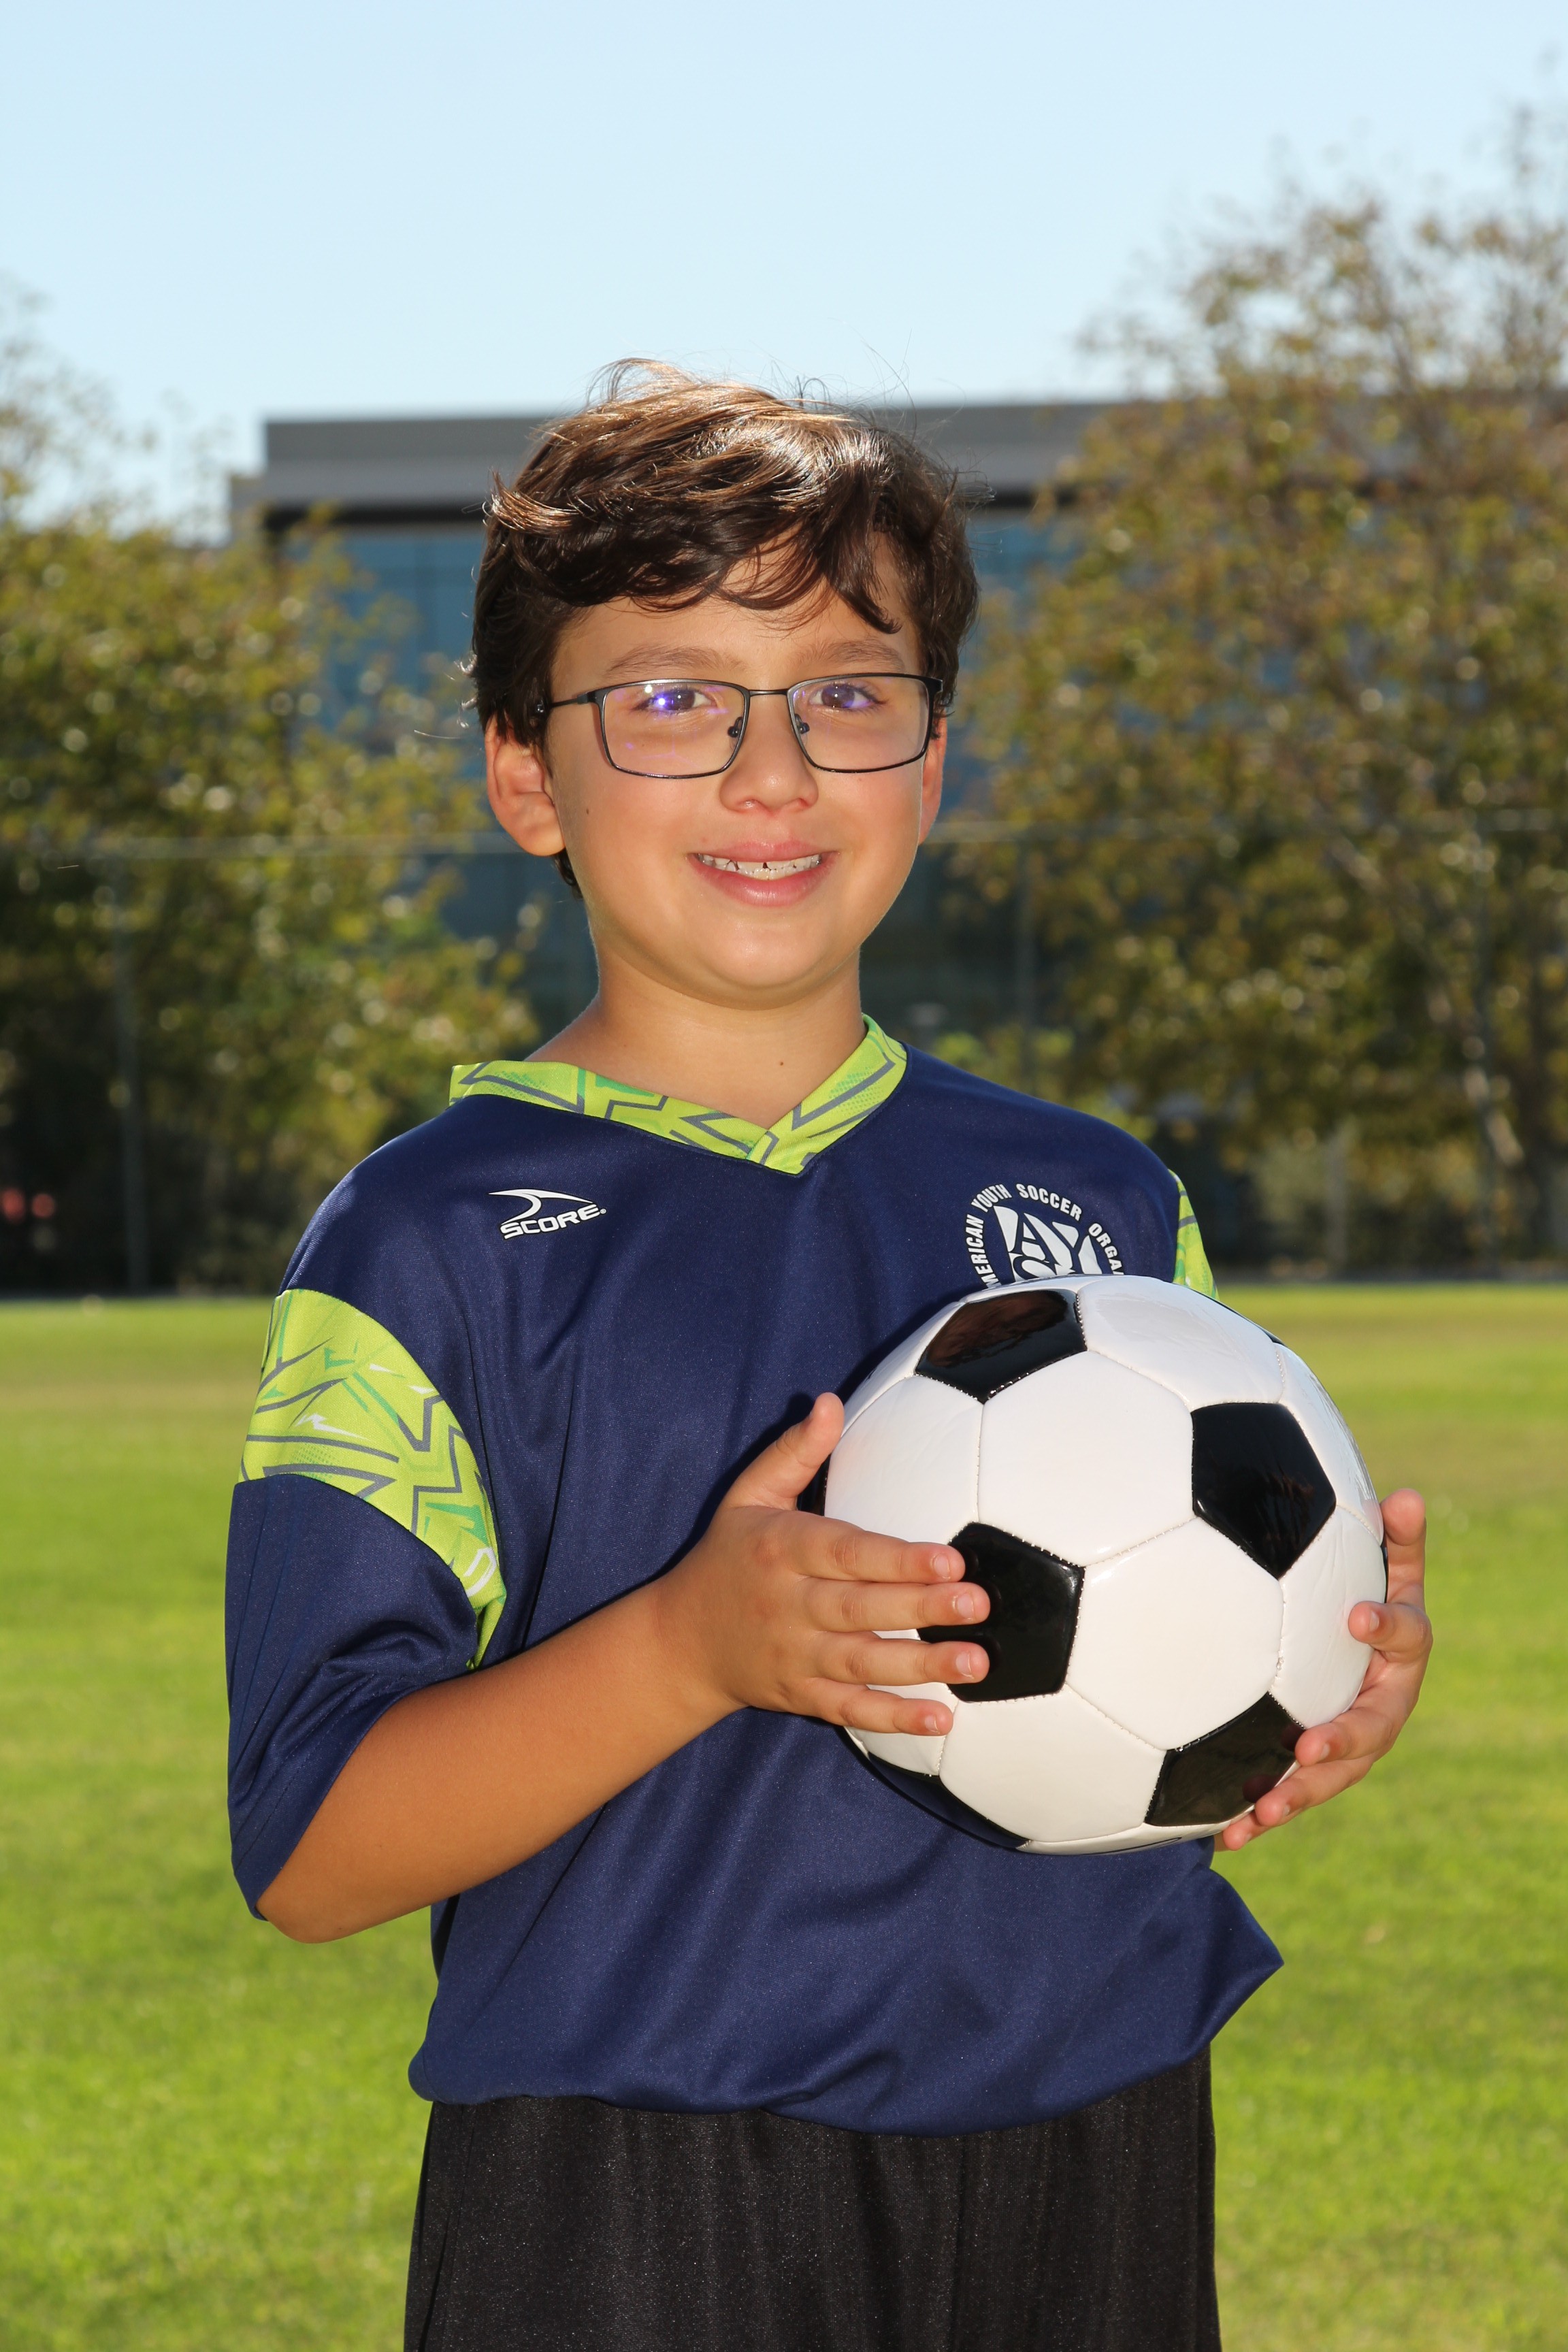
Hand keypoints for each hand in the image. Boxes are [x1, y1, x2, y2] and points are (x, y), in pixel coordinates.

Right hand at [652, 1393, 990, 1737]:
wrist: (680, 1640)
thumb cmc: (729, 1555)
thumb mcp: (748, 1495)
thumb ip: (794, 1451)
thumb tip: (831, 1402)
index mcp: (780, 1549)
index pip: (845, 1553)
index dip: (898, 1558)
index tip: (951, 1558)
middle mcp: (786, 1605)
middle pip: (858, 1610)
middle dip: (921, 1609)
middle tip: (979, 1603)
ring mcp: (793, 1657)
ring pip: (861, 1665)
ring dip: (921, 1666)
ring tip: (976, 1661)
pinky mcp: (800, 1697)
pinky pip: (849, 1711)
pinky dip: (893, 1718)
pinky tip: (941, 1718)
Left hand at [1219, 1488, 1431, 1850]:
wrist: (1349, 1647)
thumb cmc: (1364, 1592)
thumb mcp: (1383, 1562)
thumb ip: (1394, 1536)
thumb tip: (1404, 1495)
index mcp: (1401, 1651)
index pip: (1405, 1636)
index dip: (1387, 1626)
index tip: (1357, 1615)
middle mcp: (1383, 1705)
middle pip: (1373, 1730)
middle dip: (1343, 1741)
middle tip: (1309, 1746)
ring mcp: (1351, 1743)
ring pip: (1333, 1777)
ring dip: (1300, 1794)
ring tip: (1264, 1809)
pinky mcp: (1313, 1768)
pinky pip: (1291, 1794)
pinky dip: (1261, 1817)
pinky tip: (1226, 1839)